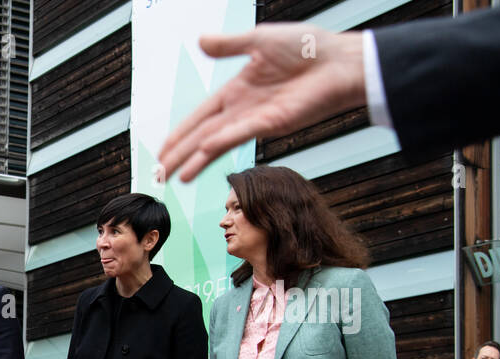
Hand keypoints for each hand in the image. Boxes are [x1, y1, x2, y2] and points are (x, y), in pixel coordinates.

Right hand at [158, 25, 365, 182]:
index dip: (180, 133)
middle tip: (158, 173)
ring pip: (215, 142)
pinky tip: (202, 156)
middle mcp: (242, 109)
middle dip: (179, 154)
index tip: (162, 150)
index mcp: (237, 90)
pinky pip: (238, 134)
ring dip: (194, 160)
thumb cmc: (309, 48)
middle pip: (201, 135)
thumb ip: (229, 45)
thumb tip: (201, 41)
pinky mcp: (271, 123)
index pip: (200, 116)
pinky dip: (218, 144)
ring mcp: (255, 119)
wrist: (341, 62)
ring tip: (176, 178)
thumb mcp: (261, 39)